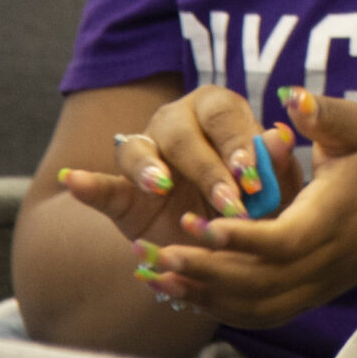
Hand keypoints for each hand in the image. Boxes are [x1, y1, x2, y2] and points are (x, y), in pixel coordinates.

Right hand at [57, 86, 302, 257]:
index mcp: (220, 112)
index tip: (253, 176)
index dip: (238, 144)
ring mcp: (147, 154)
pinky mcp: (123, 191)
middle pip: (183, 133)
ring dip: (150, 168)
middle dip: (207, 170)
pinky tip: (75, 181)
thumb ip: (277, 167)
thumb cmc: (258, 205)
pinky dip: (88, 183)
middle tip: (228, 203)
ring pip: (139, 149)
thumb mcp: (276, 191)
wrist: (222, 245)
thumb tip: (281, 138)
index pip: (225, 116)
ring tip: (162, 186)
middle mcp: (179, 123)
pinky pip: (104, 182)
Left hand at [134, 89, 356, 328]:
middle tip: (157, 254)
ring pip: (255, 306)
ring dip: (203, 296)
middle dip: (204, 271)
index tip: (198, 222)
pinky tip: (182, 293)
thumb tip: (291, 97)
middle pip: (258, 282)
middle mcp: (322, 260)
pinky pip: (260, 314)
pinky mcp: (308, 295)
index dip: (239, 238)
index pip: (281, 240)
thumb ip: (323, 113)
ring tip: (156, 277)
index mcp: (329, 219)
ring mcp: (315, 284)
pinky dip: (219, 309)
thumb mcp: (356, 128)